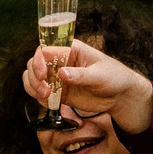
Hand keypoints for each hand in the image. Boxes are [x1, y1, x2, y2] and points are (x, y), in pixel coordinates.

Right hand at [26, 40, 152, 132]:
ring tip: (46, 98)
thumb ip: (81, 75)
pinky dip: (39, 99)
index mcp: (70, 49)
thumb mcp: (99, 75)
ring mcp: (57, 77)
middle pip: (34, 64)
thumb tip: (62, 73)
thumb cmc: (114, 77)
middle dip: (34, 78)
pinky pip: (40, 93)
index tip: (43, 75)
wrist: (120, 96)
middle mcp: (60, 61)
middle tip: (45, 92)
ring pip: (32, 78)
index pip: (45, 50)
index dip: (39, 61)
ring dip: (33, 88)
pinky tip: (49, 104)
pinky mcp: (58, 91)